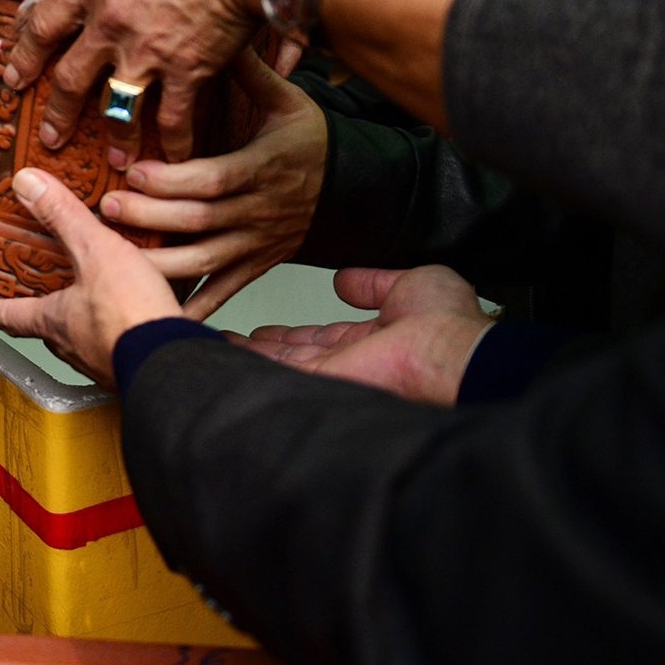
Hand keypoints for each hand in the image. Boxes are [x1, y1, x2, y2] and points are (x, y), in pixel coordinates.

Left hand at [0, 169, 182, 389]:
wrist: (173, 362)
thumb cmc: (130, 317)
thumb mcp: (94, 250)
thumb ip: (62, 216)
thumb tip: (29, 186)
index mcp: (52, 320)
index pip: (8, 314)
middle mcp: (72, 346)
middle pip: (45, 326)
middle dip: (42, 306)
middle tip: (41, 285)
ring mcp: (102, 359)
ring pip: (83, 336)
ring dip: (84, 317)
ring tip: (96, 290)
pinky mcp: (133, 363)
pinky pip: (118, 341)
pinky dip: (120, 325)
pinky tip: (137, 310)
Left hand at [4, 0, 311, 160]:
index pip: (45, 25)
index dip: (27, 54)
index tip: (16, 76)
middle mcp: (110, 23)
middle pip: (70, 78)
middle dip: (58, 112)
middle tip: (50, 137)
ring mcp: (146, 52)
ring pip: (114, 107)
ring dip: (113, 137)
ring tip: (114, 160)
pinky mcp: (186, 71)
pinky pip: (172, 118)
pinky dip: (172, 143)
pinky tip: (172, 160)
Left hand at [103, 51, 327, 319]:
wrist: (351, 191)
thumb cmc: (310, 143)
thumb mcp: (288, 102)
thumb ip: (250, 74)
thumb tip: (222, 34)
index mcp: (264, 168)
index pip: (215, 178)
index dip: (176, 180)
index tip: (137, 171)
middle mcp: (259, 211)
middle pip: (200, 221)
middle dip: (151, 218)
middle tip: (107, 209)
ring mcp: (256, 244)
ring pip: (204, 260)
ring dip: (159, 263)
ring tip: (116, 258)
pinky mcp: (254, 266)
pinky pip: (221, 290)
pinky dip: (192, 306)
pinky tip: (158, 314)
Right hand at [241, 265, 491, 405]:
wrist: (450, 348)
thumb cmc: (445, 321)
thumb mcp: (409, 284)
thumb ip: (373, 284)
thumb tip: (343, 281)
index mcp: (374, 340)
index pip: (322, 339)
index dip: (293, 335)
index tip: (266, 330)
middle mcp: (352, 362)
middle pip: (296, 357)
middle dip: (263, 349)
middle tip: (231, 340)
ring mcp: (336, 376)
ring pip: (282, 367)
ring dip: (249, 356)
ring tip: (215, 345)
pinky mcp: (323, 383)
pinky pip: (278, 374)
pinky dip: (248, 366)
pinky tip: (223, 356)